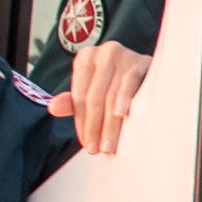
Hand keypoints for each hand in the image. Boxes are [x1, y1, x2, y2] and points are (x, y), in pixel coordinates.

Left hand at [66, 38, 150, 155]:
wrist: (148, 69)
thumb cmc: (117, 82)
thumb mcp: (92, 89)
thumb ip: (72, 102)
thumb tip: (52, 108)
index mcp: (86, 58)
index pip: (79, 95)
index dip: (81, 121)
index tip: (86, 143)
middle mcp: (103, 53)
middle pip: (95, 97)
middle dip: (95, 126)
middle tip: (97, 149)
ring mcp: (124, 55)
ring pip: (112, 96)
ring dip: (110, 124)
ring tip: (108, 145)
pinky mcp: (141, 61)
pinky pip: (130, 84)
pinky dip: (124, 100)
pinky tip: (121, 115)